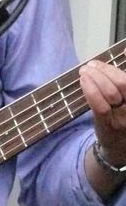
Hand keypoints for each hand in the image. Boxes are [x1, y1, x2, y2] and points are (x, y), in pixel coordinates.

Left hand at [80, 54, 125, 194]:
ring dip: (95, 77)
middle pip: (122, 83)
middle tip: (91, 65)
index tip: (106, 59)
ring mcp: (123, 117)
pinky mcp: (109, 124)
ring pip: (110, 92)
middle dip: (104, 70)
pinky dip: (90, 89)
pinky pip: (100, 105)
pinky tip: (83, 81)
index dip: (114, 69)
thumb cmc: (123, 118)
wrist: (118, 148)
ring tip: (85, 71)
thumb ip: (121, 85)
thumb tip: (118, 56)